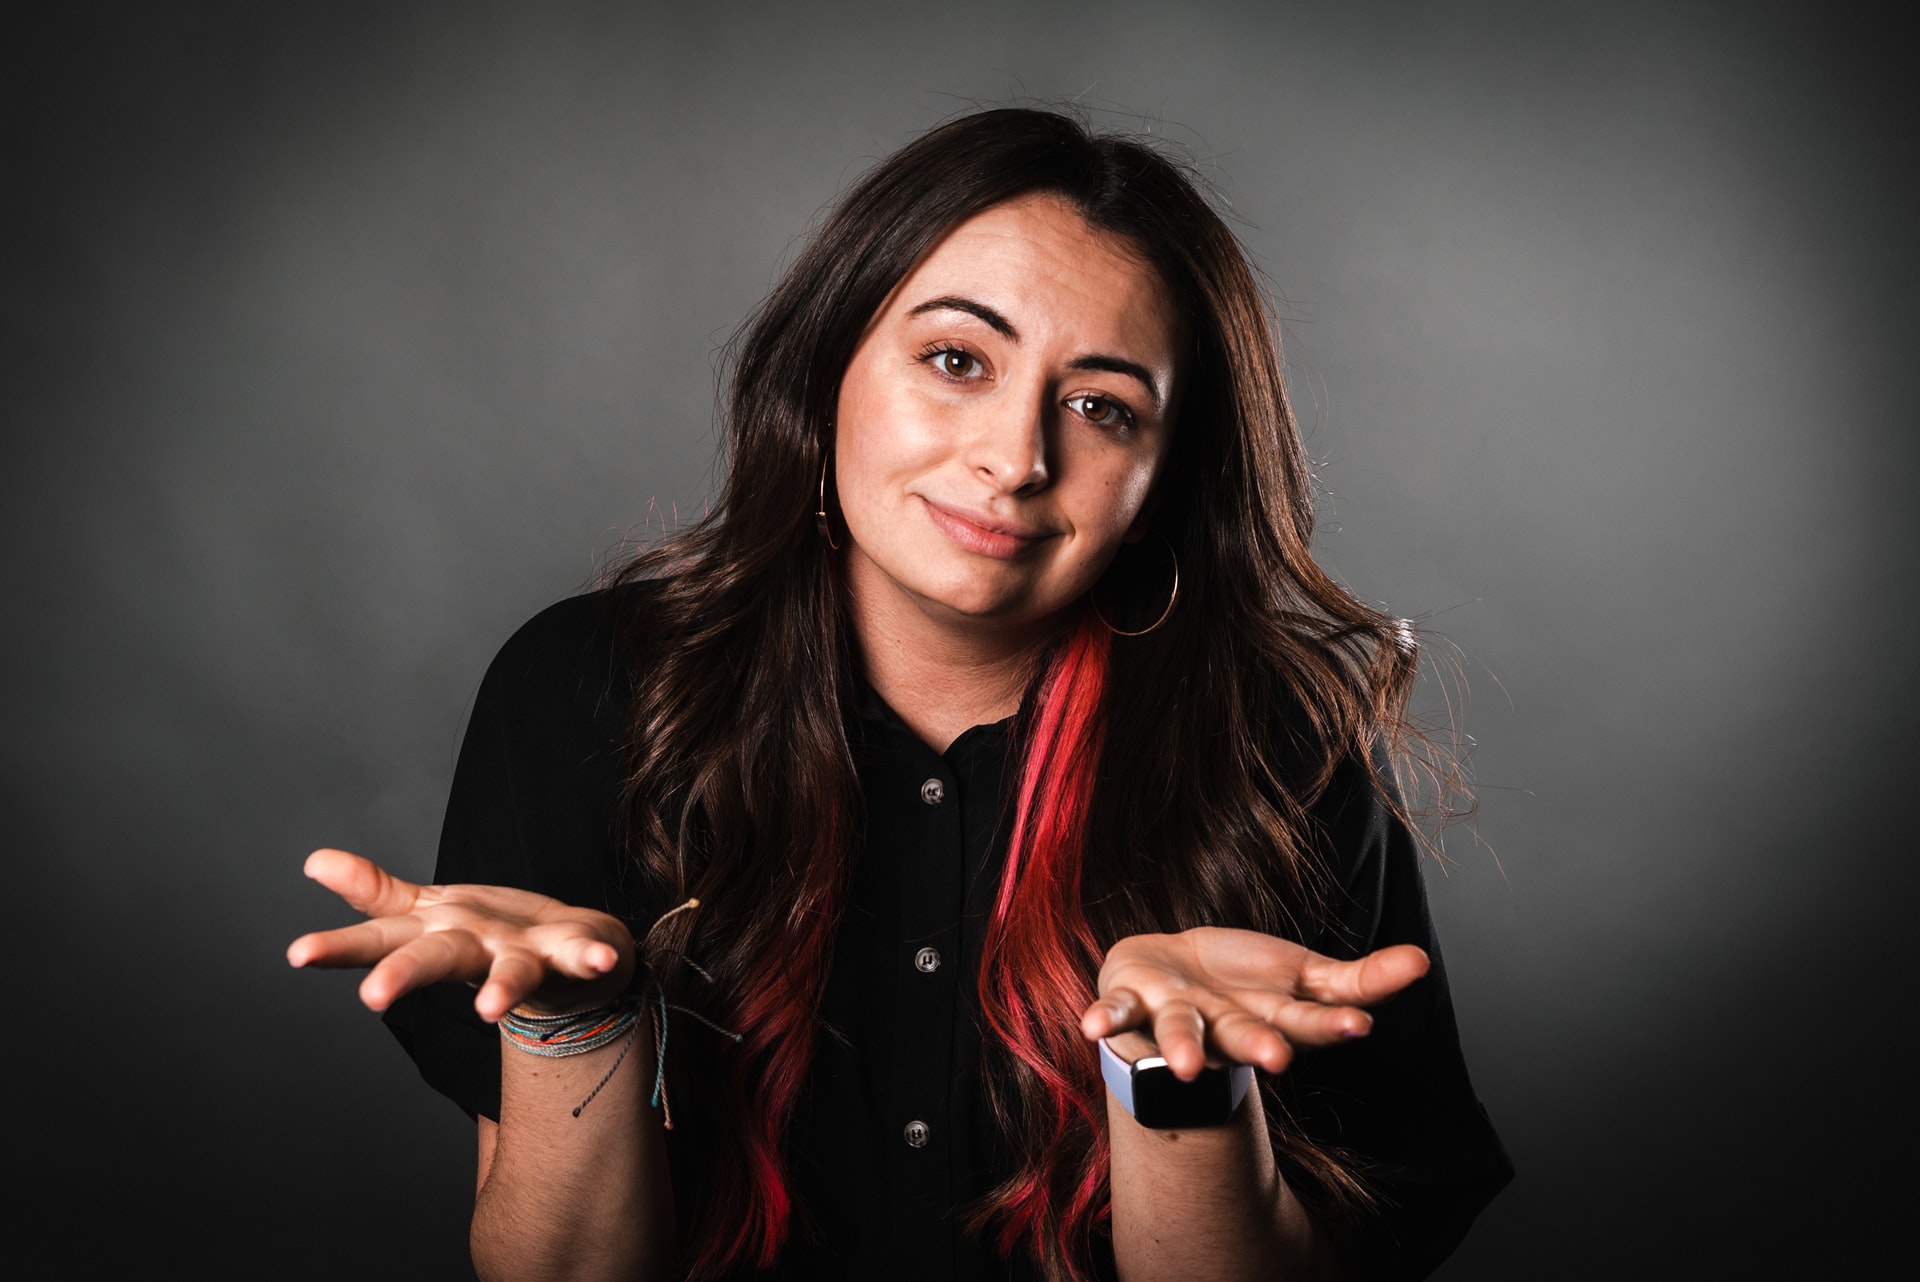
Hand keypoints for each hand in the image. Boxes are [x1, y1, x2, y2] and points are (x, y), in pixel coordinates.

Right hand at [286, 848, 635, 1020]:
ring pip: (506, 972)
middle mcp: (472, 951)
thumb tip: (313, 860)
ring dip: (499, 989)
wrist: (567, 964)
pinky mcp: (569, 955)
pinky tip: (607, 958)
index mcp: (434, 933)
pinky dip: (592, 958)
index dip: (337, 946)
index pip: (378, 936)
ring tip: (489, 1009)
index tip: (296, 954)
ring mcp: (521, 957)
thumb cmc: (488, 937)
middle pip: (431, 959)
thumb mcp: (426, 910)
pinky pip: (582, 955)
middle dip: (402, 974)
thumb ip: (374, 890)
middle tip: (371, 999)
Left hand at [1079, 927, 1428, 1080]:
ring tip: (1179, 1066)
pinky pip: (1115, 1011)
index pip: (1307, 1023)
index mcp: (1270, 1020)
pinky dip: (1104, 1020)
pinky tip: (1089, 1029)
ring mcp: (1175, 1015)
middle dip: (1258, 1047)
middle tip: (1277, 1060)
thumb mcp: (1304, 975)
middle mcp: (1223, 1026)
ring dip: (1180, 1047)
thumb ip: (1361, 978)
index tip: (1358, 1027)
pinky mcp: (1131, 998)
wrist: (1165, 977)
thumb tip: (1423, 961)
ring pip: (1181, 1032)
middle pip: (1244, 1037)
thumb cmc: (1243, 983)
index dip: (1330, 1025)